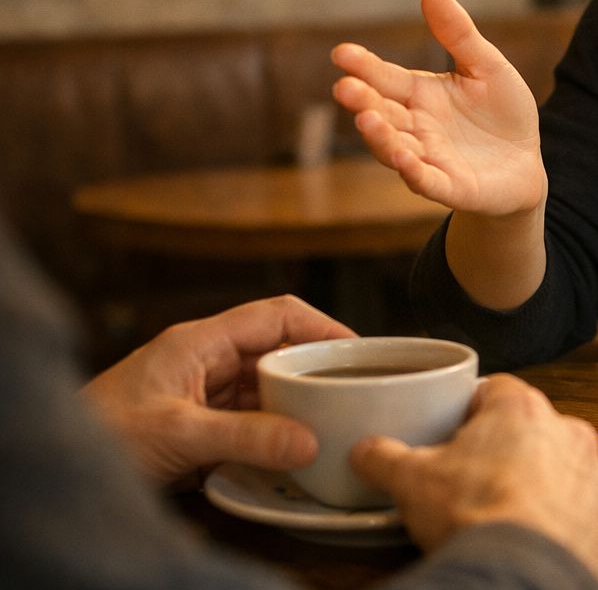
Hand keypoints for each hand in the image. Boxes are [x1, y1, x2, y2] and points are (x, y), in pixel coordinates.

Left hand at [81, 296, 354, 484]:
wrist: (53, 468)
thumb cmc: (97, 434)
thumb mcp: (178, 435)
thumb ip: (247, 437)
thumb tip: (311, 441)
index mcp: (199, 341)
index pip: (276, 315)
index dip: (322, 326)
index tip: (359, 351)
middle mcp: (205, 361)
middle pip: (278, 352)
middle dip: (316, 370)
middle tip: (355, 393)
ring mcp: (201, 394)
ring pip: (267, 388)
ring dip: (297, 405)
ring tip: (333, 422)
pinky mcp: (197, 427)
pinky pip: (250, 420)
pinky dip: (275, 432)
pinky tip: (294, 450)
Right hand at [331, 0, 546, 216]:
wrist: (527, 161)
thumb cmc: (502, 112)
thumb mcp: (486, 66)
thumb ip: (460, 36)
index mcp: (420, 94)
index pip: (385, 78)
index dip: (364, 67)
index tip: (341, 53)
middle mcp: (416, 126)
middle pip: (382, 113)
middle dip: (363, 101)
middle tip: (345, 87)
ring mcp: (429, 159)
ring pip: (394, 148)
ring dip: (379, 136)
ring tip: (367, 118)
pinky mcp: (451, 187)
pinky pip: (426, 181)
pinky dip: (413, 172)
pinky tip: (404, 158)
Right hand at [352, 374, 597, 588]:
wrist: (524, 575)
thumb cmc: (476, 517)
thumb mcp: (412, 481)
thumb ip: (385, 456)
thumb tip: (365, 450)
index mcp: (522, 411)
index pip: (496, 392)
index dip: (472, 413)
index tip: (457, 434)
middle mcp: (571, 435)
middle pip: (537, 433)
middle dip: (512, 454)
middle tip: (479, 486)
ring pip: (572, 475)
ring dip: (551, 491)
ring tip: (515, 521)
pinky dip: (581, 531)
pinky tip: (553, 547)